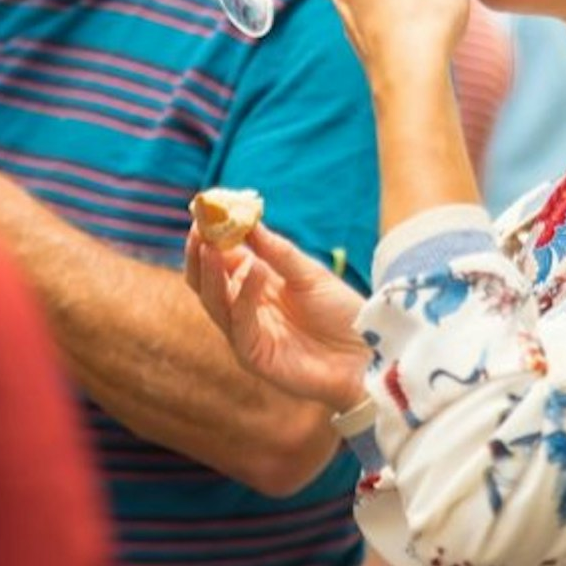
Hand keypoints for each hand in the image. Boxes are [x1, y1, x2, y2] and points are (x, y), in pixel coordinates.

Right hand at [186, 223, 369, 414]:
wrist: (366, 352)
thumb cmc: (339, 311)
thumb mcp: (308, 272)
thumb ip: (277, 251)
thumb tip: (248, 219)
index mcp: (253, 283)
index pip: (219, 258)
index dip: (209, 235)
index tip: (205, 209)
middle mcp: (243, 307)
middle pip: (205, 282)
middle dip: (199, 254)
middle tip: (199, 228)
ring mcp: (246, 333)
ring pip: (214, 303)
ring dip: (211, 273)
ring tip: (212, 246)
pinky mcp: (254, 356)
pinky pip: (240, 325)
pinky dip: (243, 296)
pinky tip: (254, 270)